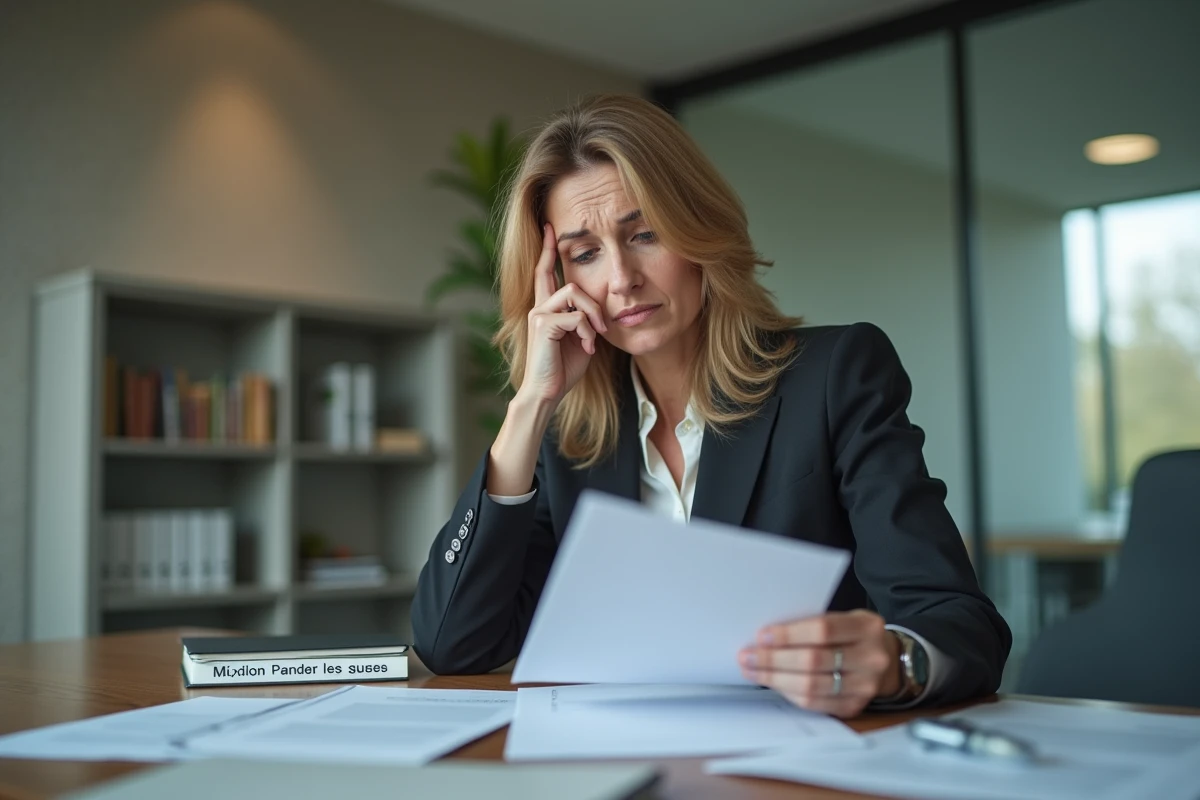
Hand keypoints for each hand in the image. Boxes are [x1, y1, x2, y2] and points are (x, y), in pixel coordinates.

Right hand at [517, 223, 607, 406]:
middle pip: (570, 281)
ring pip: (575, 293)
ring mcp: (539, 314)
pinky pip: (575, 316)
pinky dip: (587, 332)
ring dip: (593, 316)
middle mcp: (539, 306)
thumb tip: (599, 311)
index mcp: (547, 308)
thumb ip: (586, 320)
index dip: (548, 248)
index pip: (545, 270)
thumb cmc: (564, 369)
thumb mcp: (582, 339)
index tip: (550, 227)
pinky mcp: (543, 324)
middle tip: (604, 327)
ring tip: (596, 339)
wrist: (548, 393)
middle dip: (593, 302)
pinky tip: (587, 349)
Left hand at [738, 610, 899, 717]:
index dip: (788, 634)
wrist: (888, 661)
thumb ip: (813, 624)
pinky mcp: (854, 707)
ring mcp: (865, 686)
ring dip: (775, 679)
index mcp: (867, 627)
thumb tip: (767, 636)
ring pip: (811, 687)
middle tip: (747, 656)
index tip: (761, 636)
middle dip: (773, 659)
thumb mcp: (844, 619)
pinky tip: (773, 684)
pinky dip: (789, 693)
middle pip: (813, 661)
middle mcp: (871, 658)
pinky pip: (814, 703)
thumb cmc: (854, 635)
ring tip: (753, 671)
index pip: (822, 630)